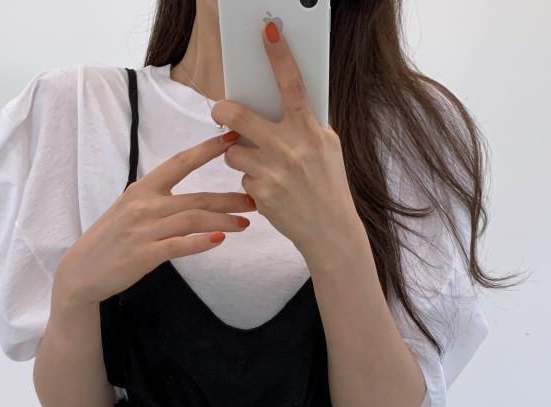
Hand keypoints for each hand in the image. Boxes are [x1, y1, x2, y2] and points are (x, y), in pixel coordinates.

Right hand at [54, 132, 253, 308]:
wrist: (83, 270)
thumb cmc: (109, 240)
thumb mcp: (129, 209)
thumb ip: (155, 200)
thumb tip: (182, 197)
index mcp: (143, 188)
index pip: (180, 162)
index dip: (207, 150)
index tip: (232, 139)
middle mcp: (145, 205)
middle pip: (196, 196)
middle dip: (229, 196)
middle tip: (255, 197)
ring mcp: (145, 229)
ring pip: (193, 219)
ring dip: (223, 220)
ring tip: (245, 222)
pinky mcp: (145, 254)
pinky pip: (179, 245)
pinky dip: (201, 241)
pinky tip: (220, 239)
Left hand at [212, 24, 360, 264]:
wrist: (330, 231)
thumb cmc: (328, 183)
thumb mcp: (327, 147)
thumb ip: (305, 123)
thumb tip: (280, 101)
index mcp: (309, 130)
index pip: (292, 84)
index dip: (280, 55)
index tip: (268, 31)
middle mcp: (290, 148)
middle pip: (238, 117)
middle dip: (223, 111)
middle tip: (220, 111)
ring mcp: (273, 172)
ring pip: (232, 151)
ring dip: (238, 154)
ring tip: (257, 163)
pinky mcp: (261, 194)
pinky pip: (241, 177)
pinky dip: (251, 180)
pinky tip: (269, 189)